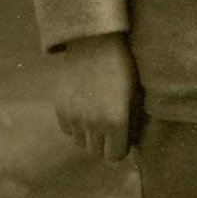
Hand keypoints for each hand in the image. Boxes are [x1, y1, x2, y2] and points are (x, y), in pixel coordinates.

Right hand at [54, 32, 140, 161]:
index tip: (121, 134)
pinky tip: (83, 103)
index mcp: (117, 122)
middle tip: (109, 122)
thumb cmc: (122, 66)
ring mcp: (75, 118)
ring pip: (81, 142)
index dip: (120, 146)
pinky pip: (69, 129)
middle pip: (97, 152)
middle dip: (104, 142)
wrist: (95, 41)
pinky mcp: (61, 110)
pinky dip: (75, 123)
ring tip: (96, 110)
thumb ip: (132, 123)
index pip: (116, 156)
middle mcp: (95, 125)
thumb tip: (129, 144)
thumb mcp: (135, 94)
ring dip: (89, 134)